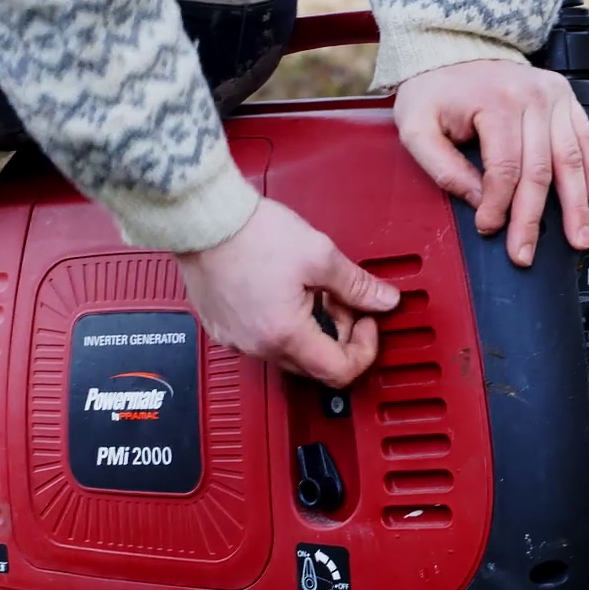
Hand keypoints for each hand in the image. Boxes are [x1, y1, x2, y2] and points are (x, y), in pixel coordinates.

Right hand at [174, 198, 399, 387]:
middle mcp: (258, 346)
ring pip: (290, 351)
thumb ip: (357, 285)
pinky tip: (285, 291)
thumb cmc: (251, 233)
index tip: (367, 322)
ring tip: (312, 289)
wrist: (204, 217)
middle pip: (315, 363)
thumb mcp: (319, 255)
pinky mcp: (223, 327)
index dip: (364, 350)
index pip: (339, 372)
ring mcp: (237, 339)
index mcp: (285, 335)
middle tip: (342, 298)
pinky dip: (284, 323)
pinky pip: (263, 339)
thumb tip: (384, 300)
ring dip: (312, 328)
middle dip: (339, 333)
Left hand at [392, 60, 588, 266]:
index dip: (498, 206)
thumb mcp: (416, 126)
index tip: (488, 227)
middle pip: (539, 171)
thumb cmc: (436, 90)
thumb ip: (441, 167)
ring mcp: (554, 97)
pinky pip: (587, 139)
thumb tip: (477, 201)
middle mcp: (532, 97)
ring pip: (571, 160)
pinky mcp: (566, 98)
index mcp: (497, 102)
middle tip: (526, 252)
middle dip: (533, 219)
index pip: (505, 169)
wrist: (454, 49)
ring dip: (575, 206)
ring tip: (578, 238)